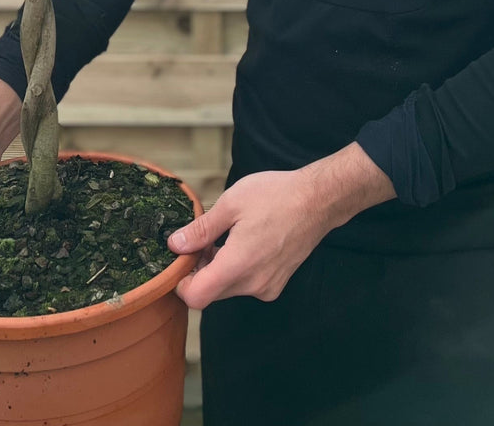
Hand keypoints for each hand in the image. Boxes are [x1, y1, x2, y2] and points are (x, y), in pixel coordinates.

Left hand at [166, 168, 330, 309]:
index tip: (181, 258)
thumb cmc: (276, 196)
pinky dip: (236, 269)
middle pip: (211, 292)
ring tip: (223, 237)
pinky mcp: (276, 283)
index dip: (181, 282)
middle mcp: (253, 284)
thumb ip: (201, 229)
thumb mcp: (231, 204)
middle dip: (199, 270)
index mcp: (239, 265)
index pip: (196, 297)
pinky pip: (246, 284)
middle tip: (202, 239)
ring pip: (228, 288)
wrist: (318, 200)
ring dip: (217, 268)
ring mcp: (267, 286)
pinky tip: (242, 242)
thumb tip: (175, 244)